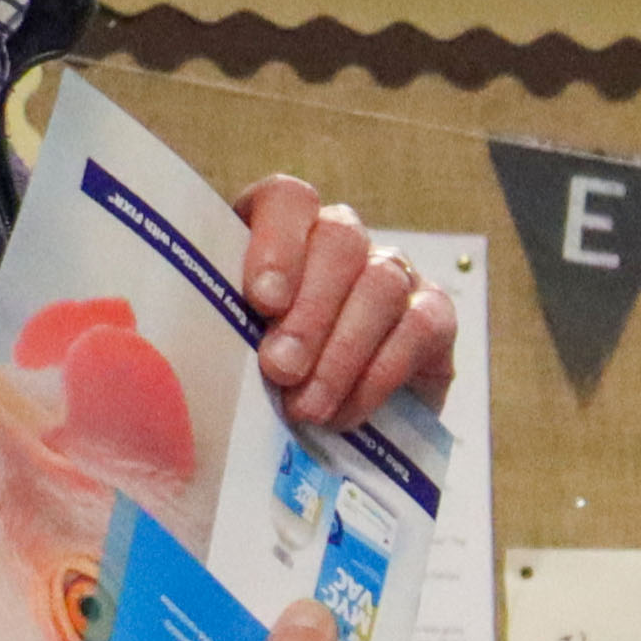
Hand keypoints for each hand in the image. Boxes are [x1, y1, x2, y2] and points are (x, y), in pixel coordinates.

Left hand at [243, 175, 448, 428]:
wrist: (320, 440)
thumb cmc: (257, 382)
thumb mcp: (227, 349)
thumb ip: (221, 332)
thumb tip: (208, 350)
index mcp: (280, 233)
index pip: (289, 199)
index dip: (278, 242)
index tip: (262, 300)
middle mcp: (341, 243)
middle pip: (341, 239)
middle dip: (309, 311)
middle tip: (280, 370)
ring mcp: (393, 274)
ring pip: (381, 283)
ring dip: (342, 350)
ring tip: (308, 407)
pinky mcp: (433, 317)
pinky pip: (419, 329)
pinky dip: (378, 375)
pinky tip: (346, 413)